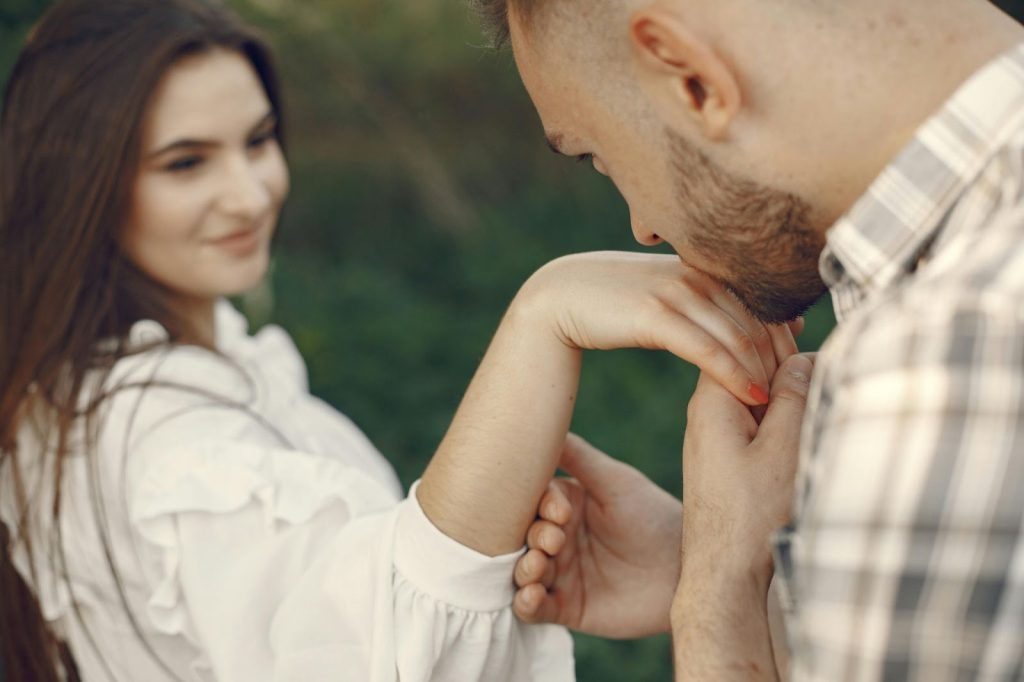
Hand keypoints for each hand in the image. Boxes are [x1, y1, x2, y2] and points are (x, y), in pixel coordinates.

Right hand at [512, 434, 681, 637]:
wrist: (687, 572)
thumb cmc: (654, 517)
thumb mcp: (616, 481)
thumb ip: (578, 455)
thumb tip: (543, 420)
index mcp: (566, 504)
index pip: (533, 501)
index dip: (540, 506)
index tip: (561, 513)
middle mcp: (558, 538)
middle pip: (522, 536)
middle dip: (531, 538)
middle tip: (553, 542)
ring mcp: (561, 574)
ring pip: (522, 571)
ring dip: (522, 569)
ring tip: (537, 567)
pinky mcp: (567, 607)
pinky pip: (533, 608)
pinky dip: (525, 603)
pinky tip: (532, 596)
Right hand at [514, 252, 799, 406]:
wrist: (557, 297)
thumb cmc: (607, 300)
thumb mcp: (659, 292)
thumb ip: (696, 295)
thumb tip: (726, 311)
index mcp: (701, 266)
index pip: (758, 301)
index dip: (783, 334)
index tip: (798, 365)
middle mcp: (695, 274)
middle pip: (756, 320)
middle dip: (781, 358)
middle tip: (799, 394)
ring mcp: (676, 292)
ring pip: (738, 336)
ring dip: (764, 372)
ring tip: (782, 403)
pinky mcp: (656, 315)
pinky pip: (708, 350)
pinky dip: (735, 375)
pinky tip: (753, 396)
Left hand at [678, 353, 813, 577]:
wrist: (723, 573)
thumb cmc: (752, 515)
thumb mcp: (785, 448)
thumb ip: (795, 396)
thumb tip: (804, 355)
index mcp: (713, 398)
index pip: (744, 339)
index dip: (781, 334)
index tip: (812, 344)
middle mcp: (706, 410)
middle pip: (749, 363)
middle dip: (787, 361)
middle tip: (821, 374)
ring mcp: (712, 434)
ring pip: (755, 393)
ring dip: (786, 392)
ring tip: (815, 404)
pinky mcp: (722, 456)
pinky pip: (753, 421)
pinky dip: (778, 418)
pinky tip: (799, 431)